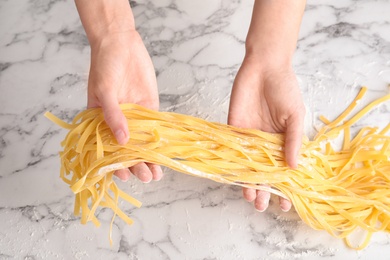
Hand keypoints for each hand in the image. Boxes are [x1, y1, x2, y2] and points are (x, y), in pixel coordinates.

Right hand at [87, 30, 162, 182]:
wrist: (121, 44)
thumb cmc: (105, 66)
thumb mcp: (104, 90)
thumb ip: (112, 115)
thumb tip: (122, 141)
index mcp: (99, 122)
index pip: (106, 149)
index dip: (114, 164)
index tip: (124, 174)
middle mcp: (117, 123)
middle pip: (126, 151)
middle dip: (136, 166)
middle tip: (146, 177)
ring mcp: (134, 117)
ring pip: (142, 144)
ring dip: (149, 160)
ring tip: (156, 174)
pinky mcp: (149, 109)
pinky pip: (154, 129)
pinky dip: (159, 143)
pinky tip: (164, 154)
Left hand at [228, 56, 304, 211]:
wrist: (264, 66)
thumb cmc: (285, 88)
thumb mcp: (295, 116)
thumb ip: (294, 140)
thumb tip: (294, 167)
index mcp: (283, 140)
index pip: (283, 169)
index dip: (284, 186)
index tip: (284, 204)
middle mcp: (265, 142)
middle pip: (263, 171)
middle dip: (263, 189)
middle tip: (261, 206)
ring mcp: (248, 137)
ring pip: (247, 165)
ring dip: (247, 183)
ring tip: (250, 198)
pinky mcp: (232, 128)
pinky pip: (231, 149)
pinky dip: (232, 164)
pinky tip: (234, 178)